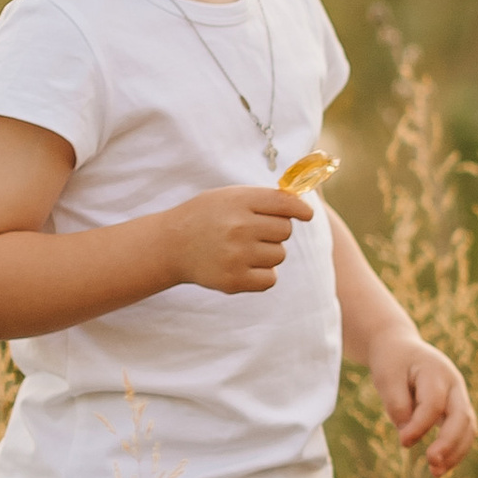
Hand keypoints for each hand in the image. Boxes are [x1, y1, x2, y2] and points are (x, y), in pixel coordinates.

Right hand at [164, 185, 313, 294]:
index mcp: (239, 202)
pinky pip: (270, 279)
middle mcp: (239, 228)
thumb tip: (301, 205)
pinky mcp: (233, 281)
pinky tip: (244, 266)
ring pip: (279, 255)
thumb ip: (264, 199)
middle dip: (275, 231)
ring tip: (243, 249)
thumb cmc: (207, 217)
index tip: (306, 215)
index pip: (285, 204)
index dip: (301, 210)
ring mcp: (236, 256)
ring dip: (268, 253)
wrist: (171, 245)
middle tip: (254, 232)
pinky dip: (262, 275)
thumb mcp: (230, 196)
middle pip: (285, 231)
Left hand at [370, 331, 477, 477]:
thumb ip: (396, 404)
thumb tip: (408, 435)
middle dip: (449, 442)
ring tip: (436, 473)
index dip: (419, 426)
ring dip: (455, 452)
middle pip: (461, 416)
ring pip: (468, 427)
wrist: (401, 349)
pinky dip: (455, 452)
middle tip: (431, 462)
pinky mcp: (456, 409)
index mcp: (436, 371)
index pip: (433, 403)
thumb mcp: (386, 377)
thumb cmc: (392, 363)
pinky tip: (439, 468)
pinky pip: (464, 433)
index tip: (402, 442)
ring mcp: (458, 397)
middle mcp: (454, 384)